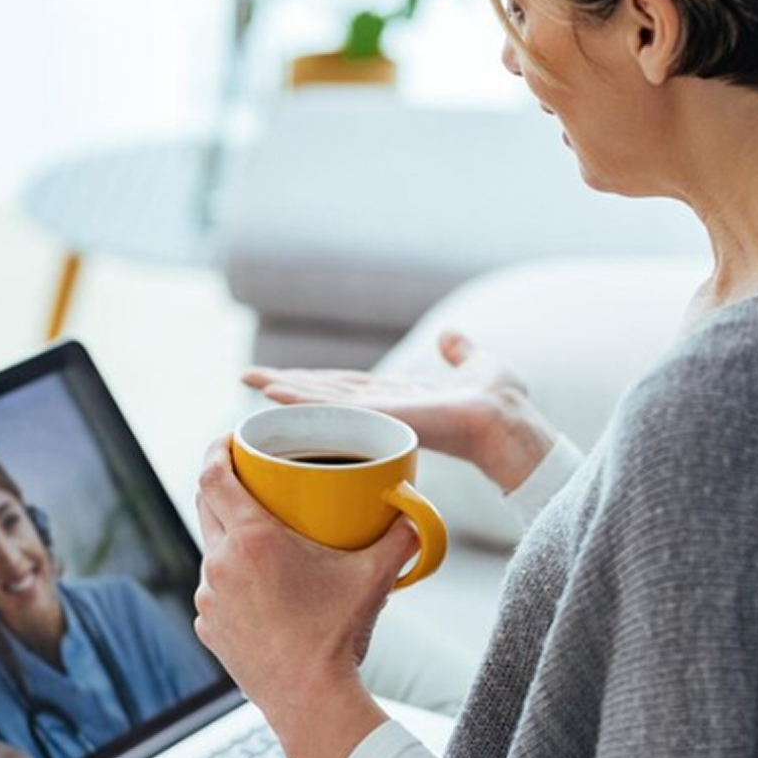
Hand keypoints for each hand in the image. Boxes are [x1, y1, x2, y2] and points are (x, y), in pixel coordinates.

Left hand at [194, 438, 413, 757]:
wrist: (310, 701)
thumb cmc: (338, 635)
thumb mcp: (373, 579)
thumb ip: (400, 538)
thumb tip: (417, 514)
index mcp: (252, 540)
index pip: (212, 475)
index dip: (214, 449)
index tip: (228, 437)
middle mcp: (220, 563)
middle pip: (205, 504)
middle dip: (221, 482)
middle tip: (247, 474)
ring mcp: (209, 597)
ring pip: (211, 547)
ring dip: (228, 533)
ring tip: (259, 533)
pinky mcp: (208, 626)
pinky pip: (214, 587)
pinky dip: (230, 576)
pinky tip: (258, 584)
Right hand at [243, 330, 556, 492]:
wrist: (510, 421)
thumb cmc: (501, 403)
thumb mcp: (477, 364)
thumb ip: (459, 352)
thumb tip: (449, 336)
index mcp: (399, 396)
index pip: (347, 386)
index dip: (314, 381)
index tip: (284, 376)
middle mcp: (383, 407)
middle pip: (325, 394)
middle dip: (286, 386)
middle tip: (246, 377)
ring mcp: (380, 414)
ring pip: (322, 400)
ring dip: (285, 391)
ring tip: (250, 381)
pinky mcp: (382, 416)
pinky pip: (335, 407)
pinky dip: (303, 400)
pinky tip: (275, 392)